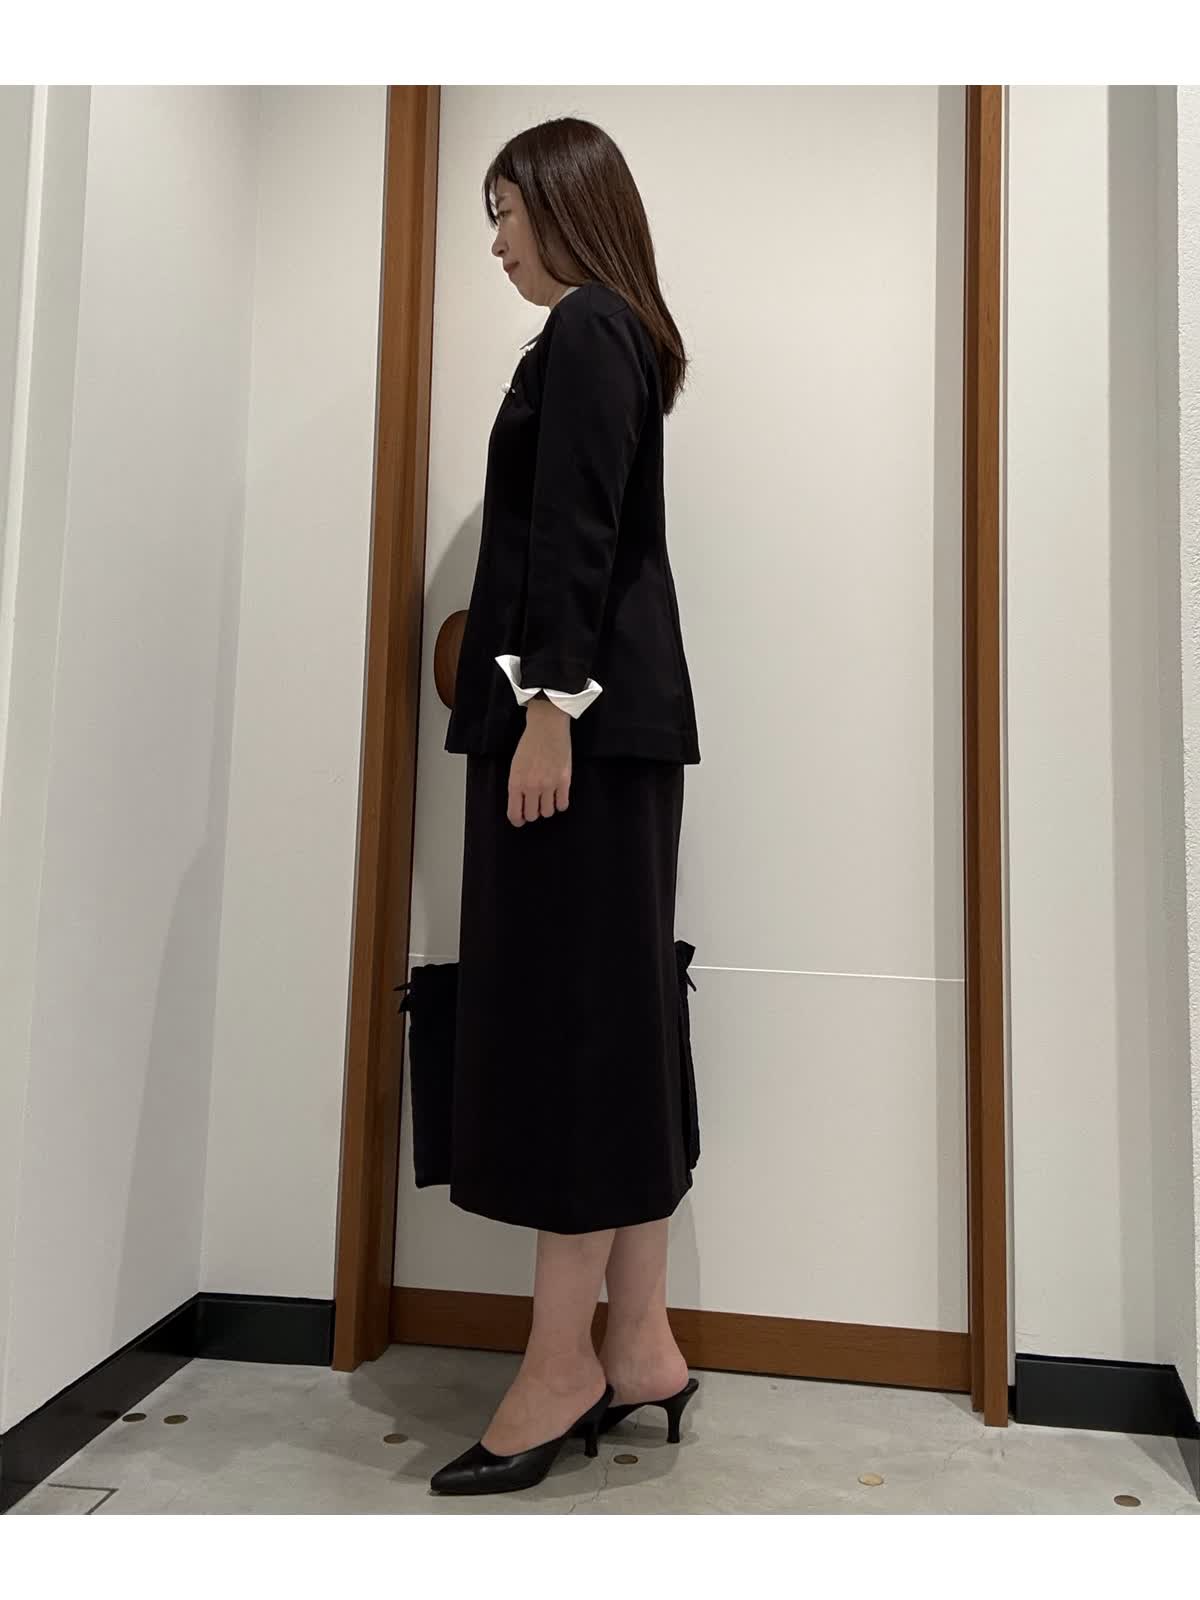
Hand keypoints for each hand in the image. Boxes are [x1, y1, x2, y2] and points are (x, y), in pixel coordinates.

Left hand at [507, 700, 570, 825]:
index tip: (521, 820)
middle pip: (533, 815)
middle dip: (533, 813)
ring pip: (548, 812)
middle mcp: (532, 787)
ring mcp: (549, 785)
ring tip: (547, 798)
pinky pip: (563, 804)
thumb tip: (521, 805)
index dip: (518, 820)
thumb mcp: (515, 766)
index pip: (515, 814)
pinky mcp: (564, 781)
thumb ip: (517, 786)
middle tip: (535, 805)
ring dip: (547, 808)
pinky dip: (560, 804)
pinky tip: (558, 796)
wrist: (547, 728)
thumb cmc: (529, 745)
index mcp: (516, 783)